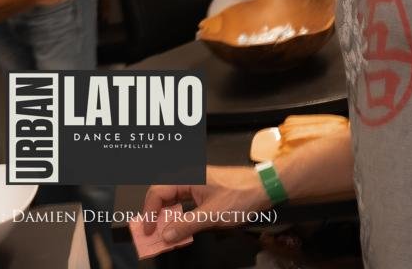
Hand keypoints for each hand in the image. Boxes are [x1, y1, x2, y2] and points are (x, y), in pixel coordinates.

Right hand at [141, 165, 267, 242]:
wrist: (264, 187)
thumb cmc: (239, 196)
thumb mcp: (211, 215)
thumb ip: (186, 225)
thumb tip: (165, 235)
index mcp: (187, 176)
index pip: (158, 192)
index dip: (149, 212)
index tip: (148, 230)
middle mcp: (188, 176)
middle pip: (162, 193)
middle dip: (155, 213)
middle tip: (152, 232)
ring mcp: (196, 182)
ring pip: (173, 197)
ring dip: (167, 215)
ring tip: (164, 232)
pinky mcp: (204, 189)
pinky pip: (184, 200)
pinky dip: (179, 214)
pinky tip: (180, 226)